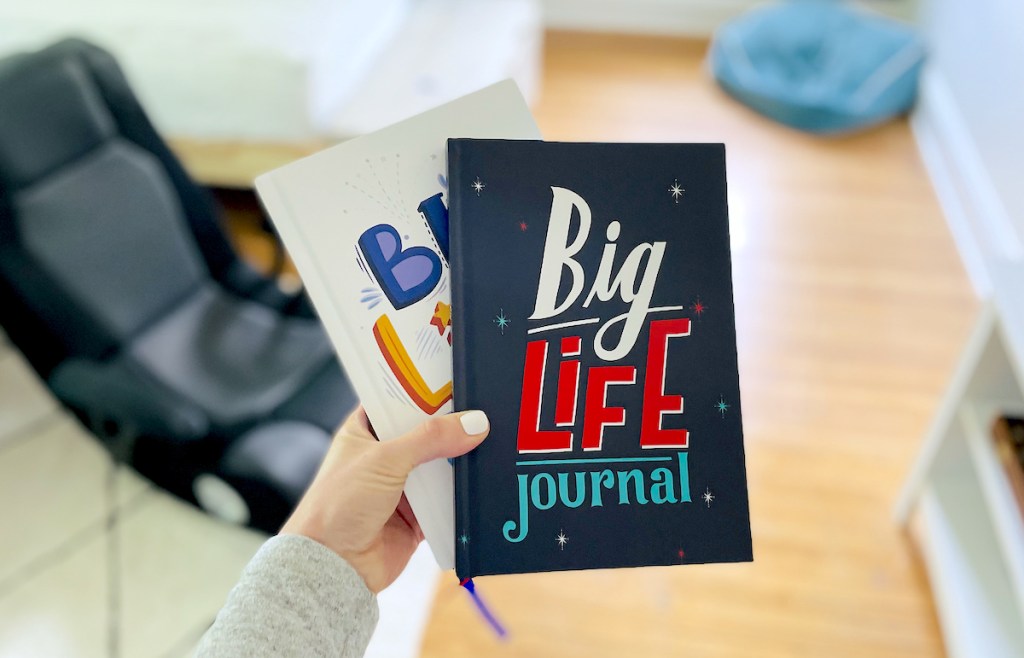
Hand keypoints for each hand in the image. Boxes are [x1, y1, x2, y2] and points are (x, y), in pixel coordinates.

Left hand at [280, 407, 488, 592]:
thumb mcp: (384, 459)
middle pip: (426, 432)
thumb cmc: (337, 506)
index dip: (424, 388)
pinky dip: (462, 495)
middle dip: (452, 426)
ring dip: (460, 460)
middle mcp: (383, 456)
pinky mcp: (418, 516)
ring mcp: (402, 486)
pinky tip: (484, 480)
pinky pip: (448, 500)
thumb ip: (430, 438)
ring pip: (441, 465)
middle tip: (485, 407)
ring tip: (494, 440)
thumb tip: (475, 423)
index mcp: (365, 431)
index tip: (457, 375)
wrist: (333, 566)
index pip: (398, 399)